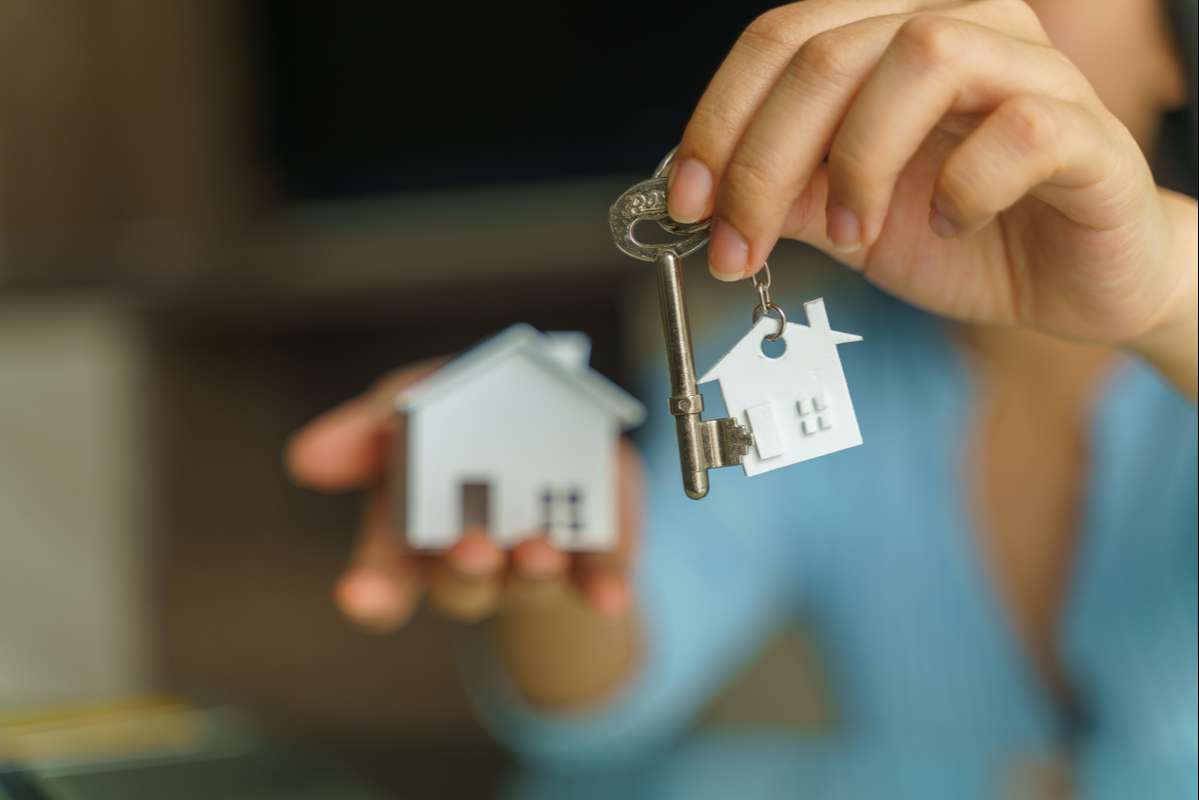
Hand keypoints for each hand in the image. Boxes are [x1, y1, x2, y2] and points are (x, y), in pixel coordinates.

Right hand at [285, 359, 642, 632]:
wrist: (549, 416)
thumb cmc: (463, 411)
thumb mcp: (412, 400)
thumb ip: (367, 428)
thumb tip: (305, 459)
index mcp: (414, 532)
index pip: (384, 579)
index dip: (372, 591)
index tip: (357, 595)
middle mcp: (471, 560)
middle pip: (460, 587)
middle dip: (464, 570)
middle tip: (469, 547)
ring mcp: (534, 563)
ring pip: (528, 584)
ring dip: (532, 571)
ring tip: (537, 549)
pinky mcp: (597, 554)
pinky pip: (600, 579)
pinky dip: (605, 586)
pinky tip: (611, 597)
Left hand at [668, 0, 1196, 356]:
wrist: (1069, 283)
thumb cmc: (966, 235)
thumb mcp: (845, 220)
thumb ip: (783, 196)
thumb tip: (704, 196)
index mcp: (891, 38)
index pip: (782, 39)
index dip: (720, 119)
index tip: (690, 200)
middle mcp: (961, 28)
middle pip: (831, 52)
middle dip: (764, 160)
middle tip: (742, 243)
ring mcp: (1030, 70)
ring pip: (923, 57)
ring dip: (860, 163)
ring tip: (851, 233)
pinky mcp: (1086, 131)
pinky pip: (1018, 129)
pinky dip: (963, 188)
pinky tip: (951, 226)